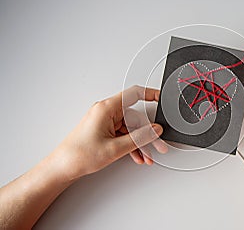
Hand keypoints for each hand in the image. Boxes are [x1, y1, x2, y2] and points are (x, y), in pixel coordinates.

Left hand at [52, 85, 167, 180]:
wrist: (63, 168)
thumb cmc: (79, 154)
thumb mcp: (115, 148)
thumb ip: (139, 137)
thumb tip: (155, 130)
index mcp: (107, 108)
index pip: (134, 94)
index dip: (150, 94)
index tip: (161, 98)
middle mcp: (106, 112)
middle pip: (135, 117)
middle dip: (148, 134)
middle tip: (159, 144)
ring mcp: (105, 122)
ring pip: (130, 129)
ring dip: (140, 143)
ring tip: (147, 156)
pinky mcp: (104, 131)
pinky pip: (123, 135)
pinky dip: (131, 145)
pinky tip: (137, 156)